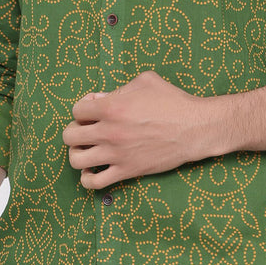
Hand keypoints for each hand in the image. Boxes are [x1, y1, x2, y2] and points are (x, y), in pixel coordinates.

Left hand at [64, 70, 218, 188]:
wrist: (195, 128)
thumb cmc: (173, 101)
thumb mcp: (145, 81)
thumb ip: (118, 88)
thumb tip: (99, 99)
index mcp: (112, 107)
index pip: (76, 110)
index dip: (82, 109)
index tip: (93, 112)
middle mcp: (110, 132)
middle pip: (70, 136)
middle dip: (75, 131)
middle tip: (87, 131)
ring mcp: (117, 154)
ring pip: (76, 160)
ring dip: (78, 154)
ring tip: (88, 150)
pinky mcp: (127, 171)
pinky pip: (95, 182)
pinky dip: (88, 178)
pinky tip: (94, 169)